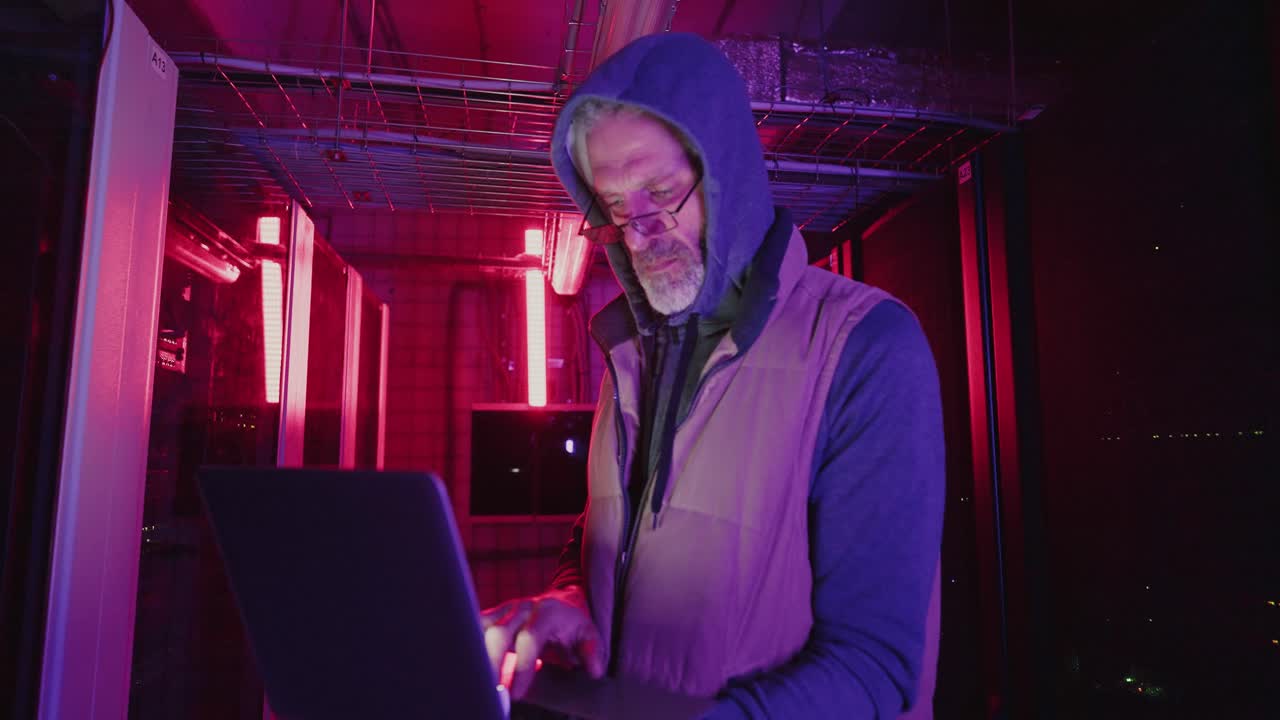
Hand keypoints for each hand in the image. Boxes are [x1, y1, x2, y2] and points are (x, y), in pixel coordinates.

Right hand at [479, 586, 604, 699]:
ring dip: (477, 657)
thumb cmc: (573, 624)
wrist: (562, 601)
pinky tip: (471, 671)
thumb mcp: (589, 634)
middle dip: (492, 665)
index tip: (517, 694)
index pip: (529, 639)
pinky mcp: (493, 615)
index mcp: (546, 613)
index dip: (521, 667)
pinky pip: (475, 629)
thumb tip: (594, 672)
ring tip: (477, 684)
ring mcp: (504, 610)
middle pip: (498, 633)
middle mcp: (522, 608)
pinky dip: (471, 649)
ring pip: (481, 628)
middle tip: (492, 693)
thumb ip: (592, 651)